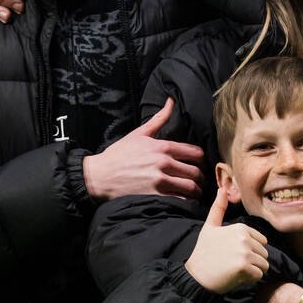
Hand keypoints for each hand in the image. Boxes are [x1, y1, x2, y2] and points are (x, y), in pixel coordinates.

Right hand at [83, 100, 203, 199]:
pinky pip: (180, 200)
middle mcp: (163, 163)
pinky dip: (186, 202)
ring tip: (194, 193)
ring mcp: (160, 181)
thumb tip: (171, 101)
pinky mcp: (155, 196)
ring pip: (191, 187)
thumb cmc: (119, 155)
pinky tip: (184, 201)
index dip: (202, 160)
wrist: (99, 176)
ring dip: (196, 191)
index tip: (199, 165)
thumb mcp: (138, 134)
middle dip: (201, 177)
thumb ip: (159, 119)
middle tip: (199, 181)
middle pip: (196, 171)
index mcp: (162, 147)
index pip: (196, 153)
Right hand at [184, 187, 268, 292]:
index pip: (262, 242)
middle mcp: (244, 238)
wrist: (196, 275)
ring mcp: (244, 252)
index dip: (251, 250)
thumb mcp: (210, 227)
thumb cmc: (203, 251)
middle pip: (264, 254)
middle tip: (233, 263)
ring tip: (235, 270)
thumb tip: (222, 189)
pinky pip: (259, 275)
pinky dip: (250, 279)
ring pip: (264, 265)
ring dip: (253, 271)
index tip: (233, 253)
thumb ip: (218, 208)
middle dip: (253, 261)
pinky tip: (236, 276)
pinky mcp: (244, 267)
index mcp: (240, 228)